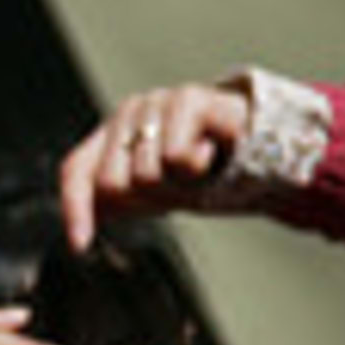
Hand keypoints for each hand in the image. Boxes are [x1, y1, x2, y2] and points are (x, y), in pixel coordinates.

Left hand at [61, 81, 251, 247]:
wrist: (270, 151)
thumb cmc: (211, 170)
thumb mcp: (158, 192)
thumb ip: (117, 204)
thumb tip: (76, 235)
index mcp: (113, 135)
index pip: (76, 170)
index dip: (74, 209)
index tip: (80, 245)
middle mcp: (128, 113)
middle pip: (111, 183)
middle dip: (149, 199)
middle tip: (181, 187)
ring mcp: (156, 103)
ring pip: (144, 175)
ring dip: (179, 185)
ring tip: (200, 168)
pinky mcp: (188, 99)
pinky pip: (175, 157)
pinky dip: (197, 167)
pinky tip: (212, 151)